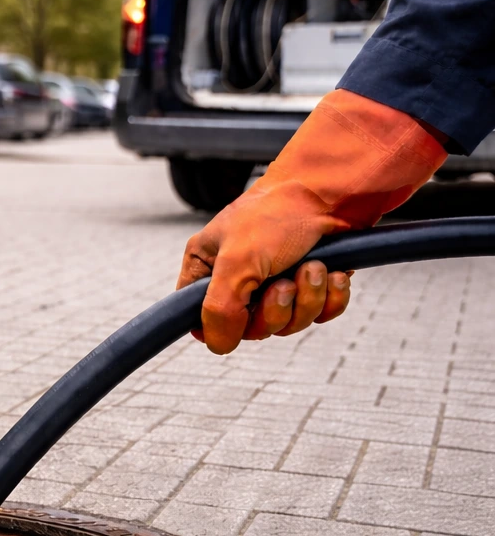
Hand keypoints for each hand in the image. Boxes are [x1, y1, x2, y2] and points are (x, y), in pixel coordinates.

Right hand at [174, 90, 445, 354]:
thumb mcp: (237, 261)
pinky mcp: (311, 284)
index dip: (222, 325)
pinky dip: (330, 297)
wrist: (335, 190)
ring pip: (288, 324)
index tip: (242, 313)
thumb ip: (219, 308)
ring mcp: (277, 283)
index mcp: (207, 268)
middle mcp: (238, 279)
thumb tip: (218, 344)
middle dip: (276, 309)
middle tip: (284, 282)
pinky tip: (333, 272)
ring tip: (313, 267)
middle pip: (251, 329)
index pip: (200, 319)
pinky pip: (320, 314)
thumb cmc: (279, 213)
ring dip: (307, 300)